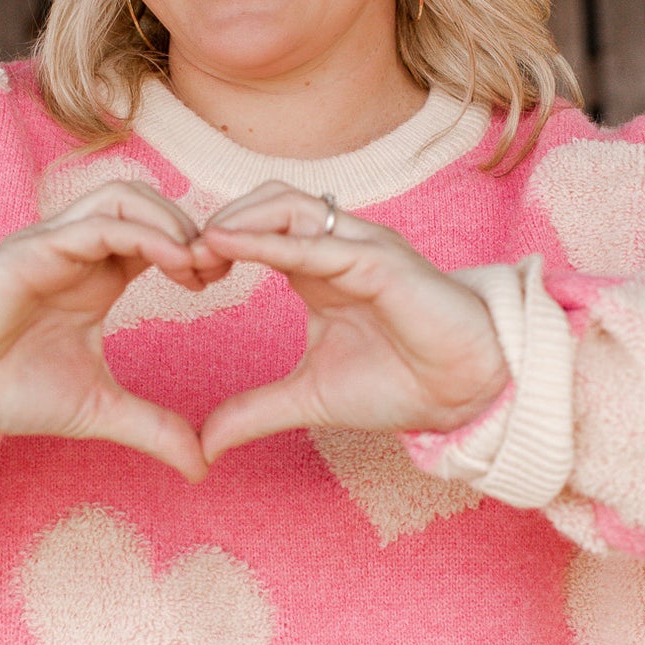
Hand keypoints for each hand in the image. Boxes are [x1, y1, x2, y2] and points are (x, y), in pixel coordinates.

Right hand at [0, 181, 228, 482]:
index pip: (160, 234)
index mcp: (99, 275)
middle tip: (219, 269)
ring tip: (196, 264)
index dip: (198, 248)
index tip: (223, 282)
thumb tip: (203, 466)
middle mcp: (81, 250)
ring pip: (125, 196)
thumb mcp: (98, 411)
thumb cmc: (6, 387)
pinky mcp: (35, 249)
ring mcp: (57, 244)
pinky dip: (143, 233)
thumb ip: (153, 428)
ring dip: (170, 221)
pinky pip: (98, 222)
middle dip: (193, 226)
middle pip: (150, 202)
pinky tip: (173, 263)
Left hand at [197, 182, 508, 463]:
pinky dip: (269, 239)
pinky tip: (228, 244)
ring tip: (197, 249)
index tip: (179, 277)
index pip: (254, 228)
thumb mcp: (308, 399)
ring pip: (286, 203)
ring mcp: (358, 246)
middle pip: (263, 200)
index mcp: (315, 268)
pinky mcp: (380, 260)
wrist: (465, 394)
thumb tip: (205, 443)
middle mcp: (335, 246)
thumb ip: (255, 411)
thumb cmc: (401, 383)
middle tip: (178, 260)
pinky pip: (318, 240)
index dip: (212, 243)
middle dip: (216, 221)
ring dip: (236, 219)